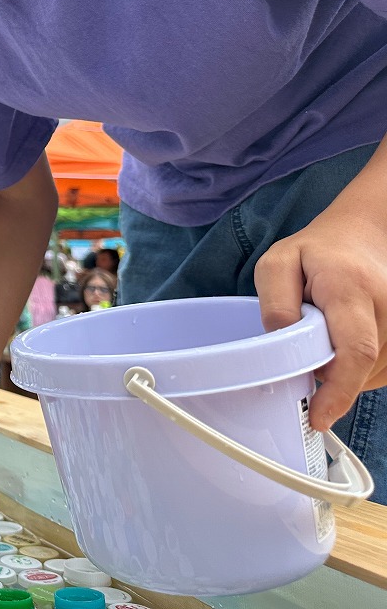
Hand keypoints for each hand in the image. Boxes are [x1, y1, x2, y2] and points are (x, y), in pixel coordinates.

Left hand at [254, 203, 386, 430]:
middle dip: (331, 378)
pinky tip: (341, 350)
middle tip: (306, 359)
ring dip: (345, 374)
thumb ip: (275, 305)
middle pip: (364, 367)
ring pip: (375, 373)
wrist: (362, 234)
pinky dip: (359, 371)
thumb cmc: (316, 252)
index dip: (339, 390)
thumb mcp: (277, 265)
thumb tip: (281, 344)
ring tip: (325, 340)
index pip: (355, 349)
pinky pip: (383, 370)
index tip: (319, 417)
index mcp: (351, 288)